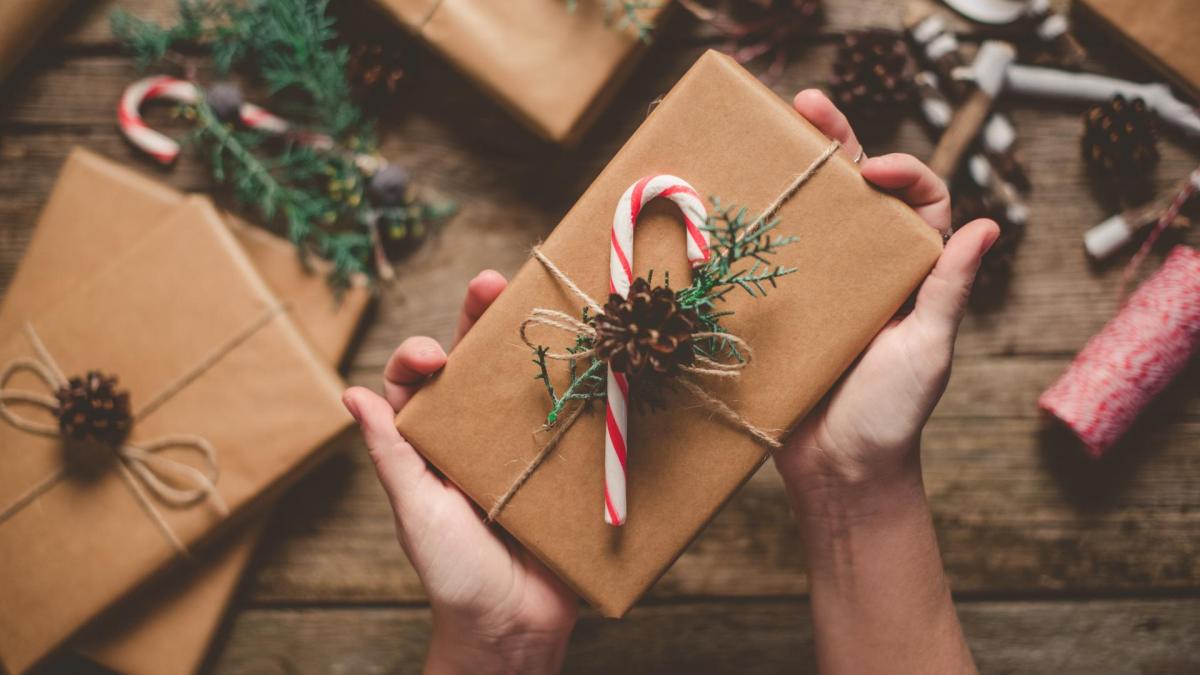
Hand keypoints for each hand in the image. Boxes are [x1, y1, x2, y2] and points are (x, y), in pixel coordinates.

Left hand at [342, 271, 577, 674]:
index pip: (421, 381)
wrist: (513, 627)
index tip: (434, 355)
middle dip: (482, 320)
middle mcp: (477, 435)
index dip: (423, 354)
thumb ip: (390, 453)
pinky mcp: (568, 465)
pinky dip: (583, 388)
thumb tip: (351, 393)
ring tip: (541, 303)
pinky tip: (592, 358)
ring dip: (535, 340)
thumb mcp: (415, 509)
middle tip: (492, 283)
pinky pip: (574, 419)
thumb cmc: (452, 573)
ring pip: (526, 381)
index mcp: (434, 442)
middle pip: (477, 365)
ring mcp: (525, 446)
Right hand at [775, 90, 1000, 509]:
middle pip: (857, 196)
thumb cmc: (892, 416)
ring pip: (811, 220)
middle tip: (807, 106)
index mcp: (913, 276)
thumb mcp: (927, 349)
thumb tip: (990, 226)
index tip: (870, 171)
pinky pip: (770, 263)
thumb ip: (949, 289)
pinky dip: (754, 233)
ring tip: (765, 136)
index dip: (902, 173)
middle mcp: (869, 274)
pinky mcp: (782, 313)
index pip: (920, 202)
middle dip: (836, 145)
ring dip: (792, 177)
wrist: (837, 472)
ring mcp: (823, 291)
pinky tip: (730, 205)